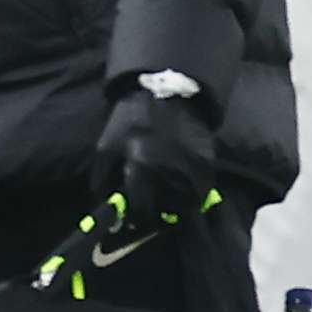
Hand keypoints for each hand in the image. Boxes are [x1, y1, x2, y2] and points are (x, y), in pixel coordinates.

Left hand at [92, 89, 216, 226]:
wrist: (167, 92)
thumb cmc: (131, 121)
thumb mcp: (106, 149)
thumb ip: (103, 181)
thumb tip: (109, 209)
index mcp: (142, 167)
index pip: (142, 209)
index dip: (137, 218)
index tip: (134, 218)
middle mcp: (171, 171)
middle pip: (169, 211)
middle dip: (159, 213)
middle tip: (153, 208)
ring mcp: (194, 167)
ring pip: (190, 202)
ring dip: (179, 205)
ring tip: (168, 198)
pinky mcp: (209, 161)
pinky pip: (204, 188)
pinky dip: (195, 192)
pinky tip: (182, 184)